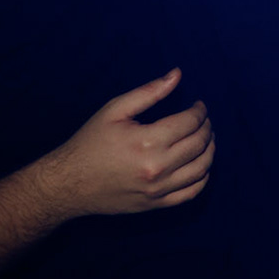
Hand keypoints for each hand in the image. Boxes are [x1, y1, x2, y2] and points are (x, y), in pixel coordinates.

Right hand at [41, 69, 214, 218]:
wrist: (69, 183)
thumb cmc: (90, 143)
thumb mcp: (114, 110)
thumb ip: (149, 92)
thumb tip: (177, 75)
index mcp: (147, 141)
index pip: (190, 123)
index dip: (200, 111)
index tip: (199, 106)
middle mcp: (157, 167)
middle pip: (199, 144)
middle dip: (206, 128)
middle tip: (203, 120)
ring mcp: (158, 189)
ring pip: (201, 169)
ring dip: (210, 151)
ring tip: (206, 139)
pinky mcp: (156, 204)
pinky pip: (191, 193)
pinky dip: (203, 178)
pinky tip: (200, 165)